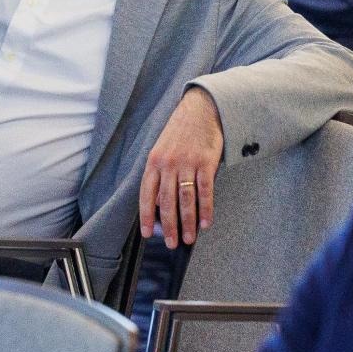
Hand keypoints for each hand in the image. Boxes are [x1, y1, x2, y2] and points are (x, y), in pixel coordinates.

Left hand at [138, 87, 224, 247]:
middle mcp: (168, 163)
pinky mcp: (206, 162)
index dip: (146, 216)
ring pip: (186, 200)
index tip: (148, 233)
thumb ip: (159, 175)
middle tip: (171, 243)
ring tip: (189, 238)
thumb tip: (158, 203)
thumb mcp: (162, 149)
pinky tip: (206, 222)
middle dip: (168, 226)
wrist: (202, 108)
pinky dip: (206, 209)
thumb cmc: (181, 131)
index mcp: (154, 161)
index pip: (146, 194)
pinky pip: (205, 190)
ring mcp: (187, 163)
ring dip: (187, 222)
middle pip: (167, 202)